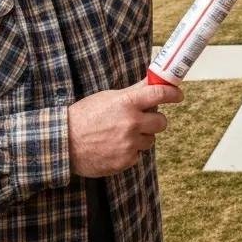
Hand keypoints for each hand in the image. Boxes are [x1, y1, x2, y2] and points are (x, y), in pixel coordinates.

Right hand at [66, 78, 183, 176]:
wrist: (63, 142)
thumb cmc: (84, 116)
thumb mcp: (108, 97)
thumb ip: (133, 92)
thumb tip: (152, 81)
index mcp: (127, 103)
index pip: (159, 93)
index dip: (173, 93)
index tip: (178, 94)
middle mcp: (132, 123)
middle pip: (162, 121)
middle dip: (155, 120)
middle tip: (143, 119)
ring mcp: (130, 144)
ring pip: (150, 139)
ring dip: (141, 136)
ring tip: (120, 134)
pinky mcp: (126, 161)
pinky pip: (138, 154)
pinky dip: (130, 151)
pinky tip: (114, 146)